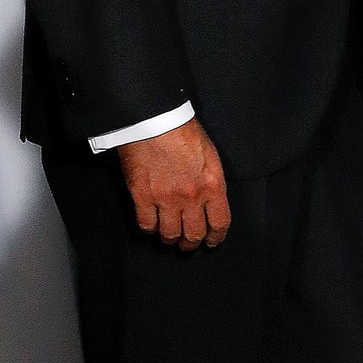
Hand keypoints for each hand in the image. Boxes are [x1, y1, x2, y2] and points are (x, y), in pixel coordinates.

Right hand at [117, 118, 230, 251]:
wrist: (156, 119)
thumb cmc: (183, 129)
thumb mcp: (209, 154)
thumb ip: (210, 180)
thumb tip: (209, 197)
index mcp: (212, 184)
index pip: (220, 222)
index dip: (216, 237)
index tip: (212, 241)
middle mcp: (191, 196)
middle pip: (194, 234)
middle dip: (192, 242)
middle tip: (188, 243)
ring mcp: (166, 199)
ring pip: (170, 234)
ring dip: (170, 238)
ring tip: (168, 236)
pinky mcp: (143, 197)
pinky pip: (147, 225)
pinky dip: (149, 228)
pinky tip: (151, 223)